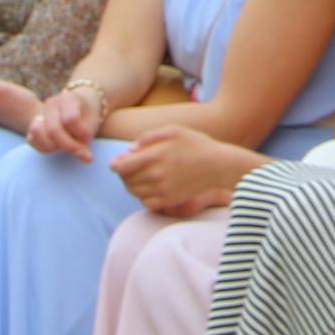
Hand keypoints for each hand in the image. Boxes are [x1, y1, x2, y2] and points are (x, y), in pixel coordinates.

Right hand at [21, 78, 111, 156]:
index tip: (88, 138)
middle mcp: (51, 104)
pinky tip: (57, 148)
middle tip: (79, 151)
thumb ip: (87, 138)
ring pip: (37, 133)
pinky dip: (44, 148)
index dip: (80, 133)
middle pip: (53, 129)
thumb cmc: (87, 114)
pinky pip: (31, 140)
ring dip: (53, 146)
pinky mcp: (33, 125)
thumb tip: (85, 158)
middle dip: (68, 146)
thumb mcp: (92, 122)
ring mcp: (40, 113)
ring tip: (66, 147)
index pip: (70, 119)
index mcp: (68, 98)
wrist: (78, 104)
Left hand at [114, 129, 259, 216]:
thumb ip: (148, 137)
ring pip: (134, 192)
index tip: (116, 162)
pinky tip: (151, 188)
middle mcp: (155, 175)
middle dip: (124, 174)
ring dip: (132, 185)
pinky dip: (143, 196)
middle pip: (125, 180)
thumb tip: (130, 150)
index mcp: (154, 155)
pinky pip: (146, 203)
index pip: (121, 166)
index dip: (115, 165)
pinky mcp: (169, 201)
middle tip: (130, 168)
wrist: (219, 166)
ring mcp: (162, 190)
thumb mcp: (173, 131)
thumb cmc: (196, 144)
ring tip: (141, 176)